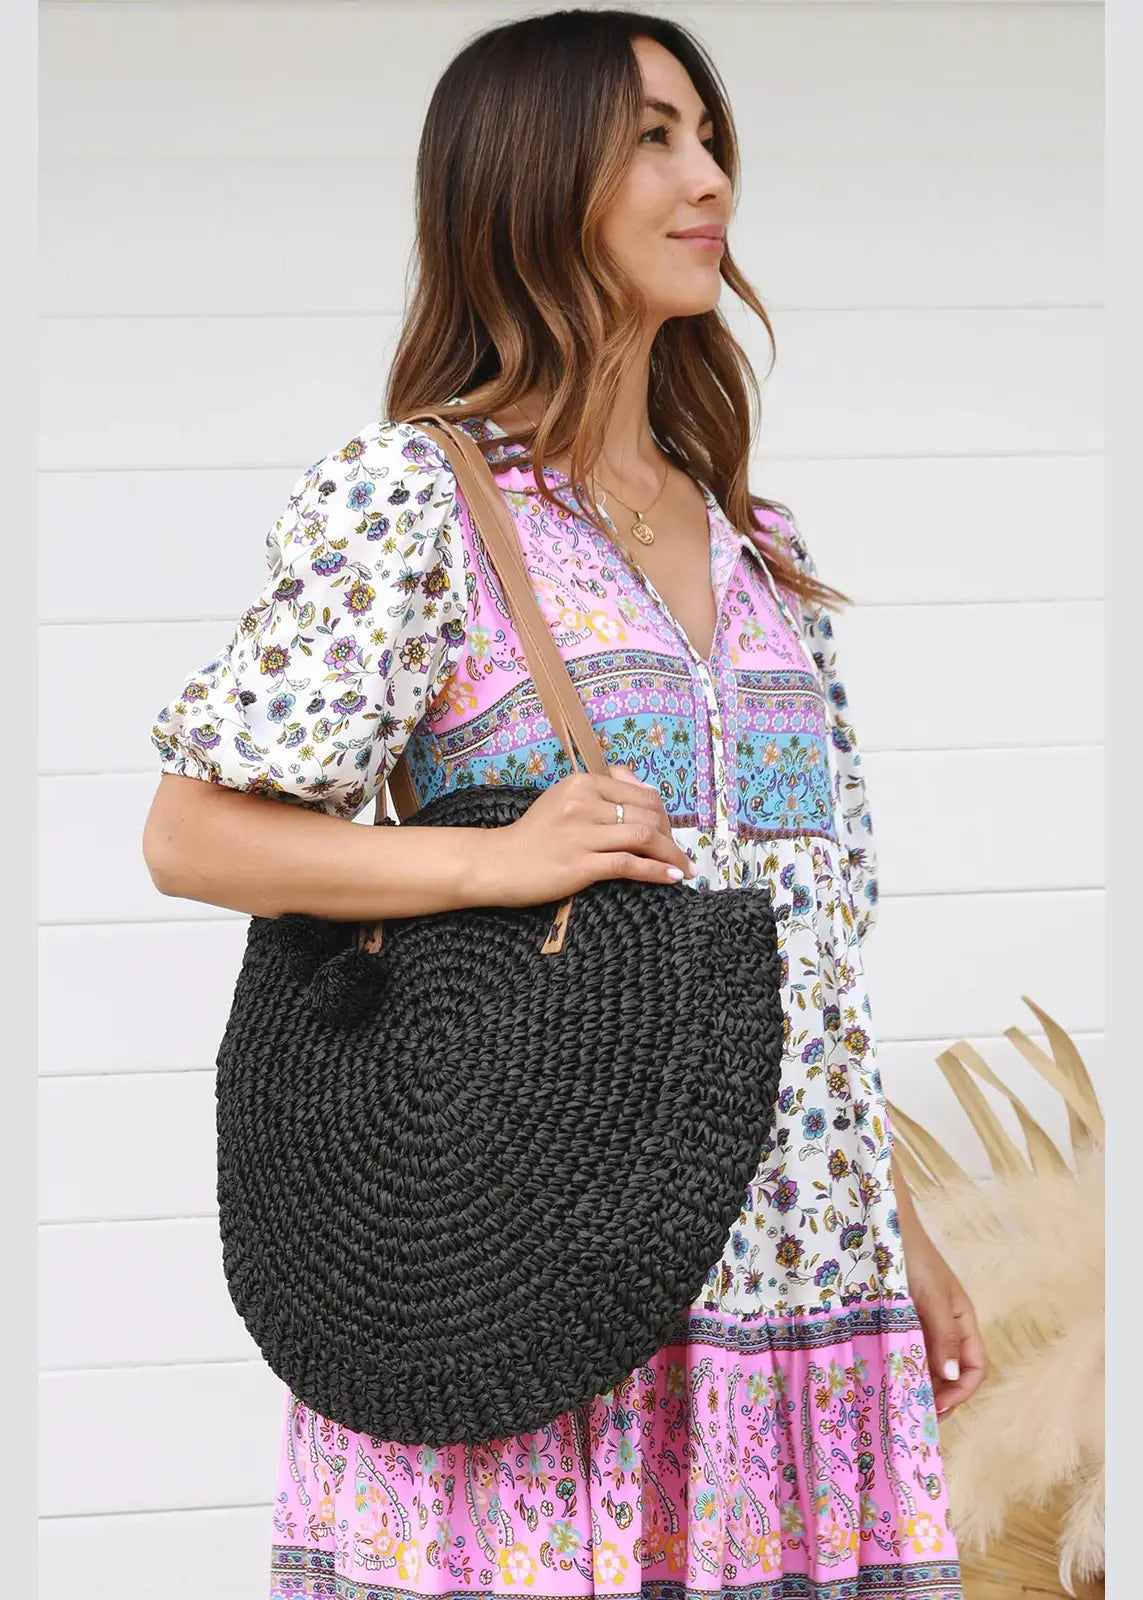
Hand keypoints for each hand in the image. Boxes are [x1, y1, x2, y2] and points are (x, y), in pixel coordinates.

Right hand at [476, 763, 696, 905]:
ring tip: (684, 870)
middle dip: (671, 837)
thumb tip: (643, 786)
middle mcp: (584, 803)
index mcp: (582, 783)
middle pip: (648, 815)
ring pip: (644, 837)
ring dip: (672, 856)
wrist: (497, 864)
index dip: (664, 817)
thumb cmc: (532, 836)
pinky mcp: (580, 864)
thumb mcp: (563, 799)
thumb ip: (601, 791)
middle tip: (678, 856)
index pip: (641, 795)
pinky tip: (671, 878)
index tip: (670, 835)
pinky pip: (629, 864)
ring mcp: (582, 833)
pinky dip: (656, 871)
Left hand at [902, 1222, 988, 1416]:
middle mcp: (946, 1327)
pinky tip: (884, 1378)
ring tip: (897, 1403)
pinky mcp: (899, 1319)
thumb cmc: (914, 1257)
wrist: (884, 1226)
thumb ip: (944, 1336)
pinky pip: (905, 1351)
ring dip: (917, 1385)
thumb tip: (952, 1378)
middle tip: (913, 1416)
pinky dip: (900, 1368)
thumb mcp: (933, 1297)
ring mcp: (922, 1324)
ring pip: (927, 1365)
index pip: (975, 1368)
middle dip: (939, 1396)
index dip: (961, 1392)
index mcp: (963, 1322)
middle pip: (951, 1373)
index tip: (936, 1408)